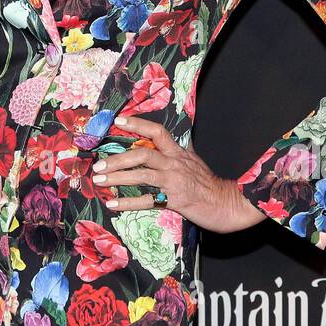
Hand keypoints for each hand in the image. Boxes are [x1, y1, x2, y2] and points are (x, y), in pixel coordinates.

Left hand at [93, 116, 264, 234]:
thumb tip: (167, 139)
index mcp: (178, 152)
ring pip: (141, 175)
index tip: (118, 121)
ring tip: (99, 181)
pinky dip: (127, 202)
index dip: (138, 124)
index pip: (157, 131)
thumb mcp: (194, 160)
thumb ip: (179, 150)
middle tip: (98, 165)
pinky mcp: (174, 200)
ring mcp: (174, 182)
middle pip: (142, 154)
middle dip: (118, 159)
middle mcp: (174, 164)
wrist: (227, 203)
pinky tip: (112, 204)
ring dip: (117, 178)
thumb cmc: (208, 183)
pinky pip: (147, 200)